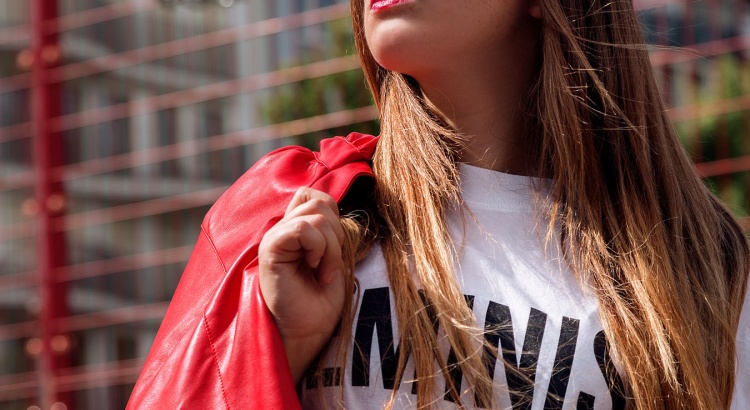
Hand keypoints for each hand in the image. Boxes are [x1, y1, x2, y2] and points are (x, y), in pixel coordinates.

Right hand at [258, 187, 346, 382]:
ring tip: (322, 271)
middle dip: (337, 234)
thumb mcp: (334, 258)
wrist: (307, 331)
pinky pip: (303, 228)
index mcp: (296, 228)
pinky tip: (314, 270)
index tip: (334, 252)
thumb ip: (332, 231)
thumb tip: (342, 209)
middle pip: (320, 200)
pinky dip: (319, 248)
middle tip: (329, 265)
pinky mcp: (271, 247)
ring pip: (317, 213)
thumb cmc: (320, 300)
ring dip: (331, 246)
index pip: (317, 196)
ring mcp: (275, 236)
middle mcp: (283, 228)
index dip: (335, 218)